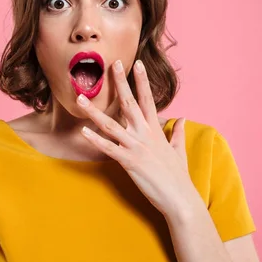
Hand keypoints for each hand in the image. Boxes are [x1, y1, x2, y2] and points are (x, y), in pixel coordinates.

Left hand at [76, 59, 192, 219]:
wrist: (180, 198)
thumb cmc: (179, 176)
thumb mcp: (179, 150)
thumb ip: (177, 133)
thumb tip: (181, 118)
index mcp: (155, 129)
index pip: (148, 99)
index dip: (142, 80)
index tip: (137, 63)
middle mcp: (145, 133)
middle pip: (129, 103)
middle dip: (120, 82)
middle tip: (112, 64)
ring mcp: (136, 146)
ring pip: (111, 124)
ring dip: (93, 111)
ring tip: (80, 98)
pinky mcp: (129, 161)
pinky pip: (108, 148)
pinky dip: (95, 140)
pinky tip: (83, 131)